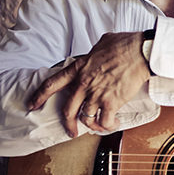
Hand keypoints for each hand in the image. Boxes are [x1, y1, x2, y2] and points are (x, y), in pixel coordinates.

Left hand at [29, 31, 150, 136]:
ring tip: (99, 125)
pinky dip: (108, 126)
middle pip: (68, 110)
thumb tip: (97, 52)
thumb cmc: (125, 44)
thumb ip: (94, 52)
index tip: (33, 104)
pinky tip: (113, 124)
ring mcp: (97, 94)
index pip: (52, 84)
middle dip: (68, 124)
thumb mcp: (102, 43)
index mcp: (79, 68)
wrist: (140, 52)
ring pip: (86, 118)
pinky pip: (104, 121)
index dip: (40, 96)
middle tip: (71, 131)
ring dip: (93, 124)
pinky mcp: (111, 102)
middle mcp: (84, 84)